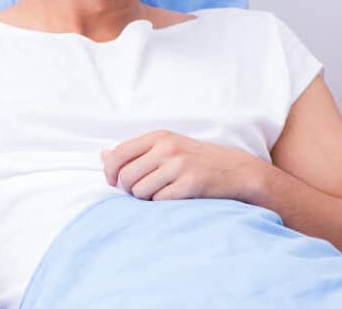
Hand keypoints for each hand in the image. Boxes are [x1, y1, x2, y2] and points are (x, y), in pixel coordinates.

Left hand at [100, 130, 263, 201]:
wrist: (238, 171)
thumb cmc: (197, 160)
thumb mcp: (167, 147)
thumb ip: (135, 151)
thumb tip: (102, 155)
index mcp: (159, 136)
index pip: (119, 153)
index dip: (110, 171)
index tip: (112, 181)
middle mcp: (167, 148)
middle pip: (126, 176)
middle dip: (129, 188)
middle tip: (143, 190)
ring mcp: (179, 165)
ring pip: (140, 191)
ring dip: (146, 198)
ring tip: (162, 192)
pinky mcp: (190, 184)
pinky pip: (159, 201)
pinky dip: (162, 204)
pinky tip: (174, 198)